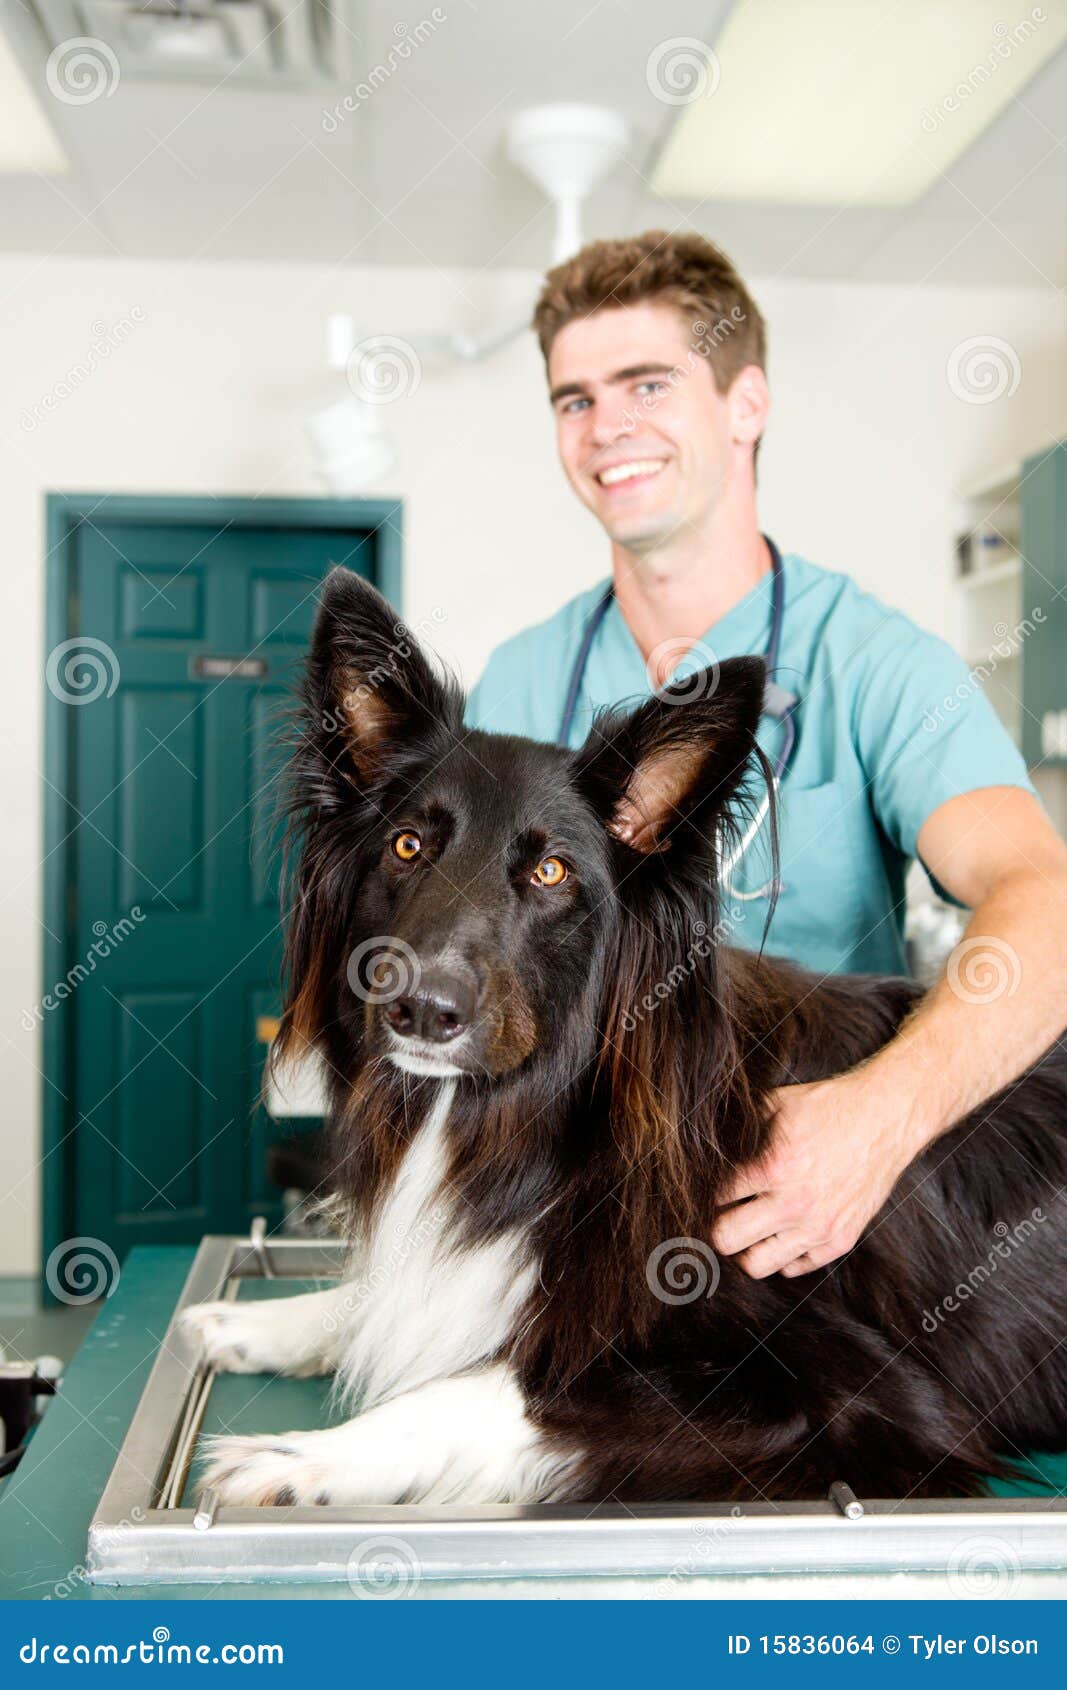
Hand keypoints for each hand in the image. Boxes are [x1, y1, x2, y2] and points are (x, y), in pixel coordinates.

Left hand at [709, 1073, 923, 1277]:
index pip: (714, 1198)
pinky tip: (779, 1231)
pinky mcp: (839, 1240)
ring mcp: (818, 1227)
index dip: (702, 1193)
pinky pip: (794, 1267)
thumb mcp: (775, 1104)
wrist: (885, 1119)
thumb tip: (699, 1139)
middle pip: (725, 1240)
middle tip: (718, 1214)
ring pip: (756, 1265)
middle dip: (714, 1226)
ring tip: (746, 1228)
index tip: (702, 1191)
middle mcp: (794, 1203)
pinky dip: (781, 1255)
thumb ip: (737, 1126)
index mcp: (772, 1166)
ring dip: (744, 1247)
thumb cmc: (827, 1107)